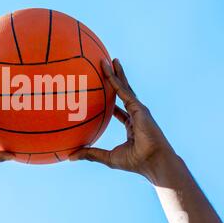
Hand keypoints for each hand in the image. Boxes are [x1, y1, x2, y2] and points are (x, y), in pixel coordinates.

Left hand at [70, 59, 176, 178]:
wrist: (154, 162)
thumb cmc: (135, 162)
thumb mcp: (108, 157)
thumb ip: (90, 154)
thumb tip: (70, 157)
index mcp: (132, 125)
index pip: (120, 110)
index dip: (112, 101)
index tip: (103, 93)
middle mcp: (136, 114)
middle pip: (123, 92)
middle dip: (116, 79)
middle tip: (107, 67)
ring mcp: (139, 109)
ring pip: (125, 86)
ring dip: (116, 73)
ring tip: (110, 60)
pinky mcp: (139, 107)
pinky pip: (123, 90)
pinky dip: (114, 79)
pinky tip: (107, 69)